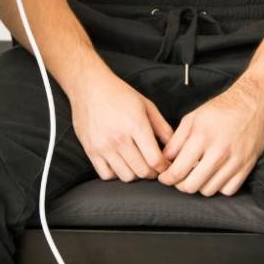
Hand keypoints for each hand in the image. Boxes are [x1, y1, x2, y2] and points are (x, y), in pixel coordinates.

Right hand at [70, 67, 173, 182]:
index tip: (166, 165)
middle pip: (142, 171)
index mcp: (135, 125)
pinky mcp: (90, 151)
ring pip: (125, 176)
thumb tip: (174, 148)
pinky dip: (116, 174)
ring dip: (135, 174)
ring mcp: (103, 146)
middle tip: (155, 167)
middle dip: (152, 172)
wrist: (89, 87)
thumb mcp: (147, 106)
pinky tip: (121, 163)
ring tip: (138, 164)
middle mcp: (118, 138)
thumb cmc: (119, 94)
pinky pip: (106, 175)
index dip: (164, 167)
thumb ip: (163, 128)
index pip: (155, 159)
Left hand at [162, 82, 263, 196]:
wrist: (252, 103)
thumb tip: (164, 161)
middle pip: (192, 186)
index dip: (167, 178)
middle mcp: (219, 151)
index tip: (164, 177)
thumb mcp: (192, 118)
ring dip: (199, 186)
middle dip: (180, 185)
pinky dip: (218, 187)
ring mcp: (235, 160)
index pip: (178, 170)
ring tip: (197, 175)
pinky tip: (214, 175)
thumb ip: (176, 141)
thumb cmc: (220, 108)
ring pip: (209, 190)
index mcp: (202, 137)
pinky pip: (228, 190)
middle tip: (178, 178)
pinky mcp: (247, 166)